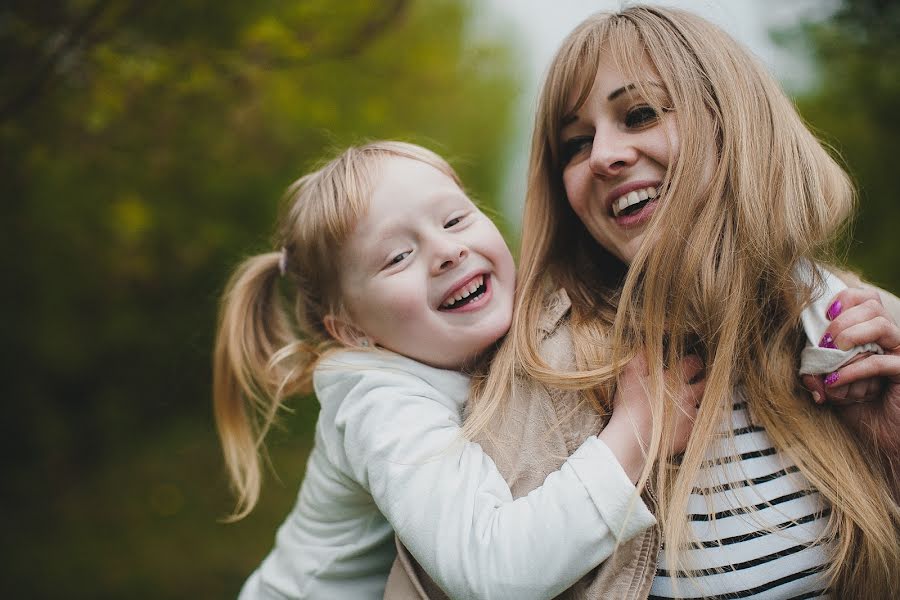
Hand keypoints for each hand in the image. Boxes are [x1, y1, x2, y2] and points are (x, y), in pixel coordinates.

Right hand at [600, 352, 705, 481]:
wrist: (633, 438)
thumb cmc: (631, 406)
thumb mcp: (630, 375)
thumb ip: (641, 358)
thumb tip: (648, 346)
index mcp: (674, 379)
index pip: (693, 364)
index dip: (694, 361)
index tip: (693, 362)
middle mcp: (687, 396)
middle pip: (706, 384)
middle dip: (705, 380)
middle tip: (701, 379)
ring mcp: (690, 416)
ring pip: (705, 406)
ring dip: (701, 403)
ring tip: (695, 403)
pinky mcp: (688, 434)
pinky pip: (699, 428)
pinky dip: (695, 425)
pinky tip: (689, 424)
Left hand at [801, 287, 899, 456]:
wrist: (882, 440)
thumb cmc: (857, 409)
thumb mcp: (830, 386)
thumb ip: (816, 372)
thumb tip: (806, 370)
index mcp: (873, 334)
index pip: (866, 298)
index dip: (845, 299)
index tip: (825, 314)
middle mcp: (890, 340)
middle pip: (873, 305)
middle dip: (843, 319)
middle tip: (825, 342)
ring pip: (882, 325)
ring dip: (851, 335)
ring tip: (832, 354)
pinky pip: (883, 362)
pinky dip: (854, 369)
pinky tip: (835, 382)